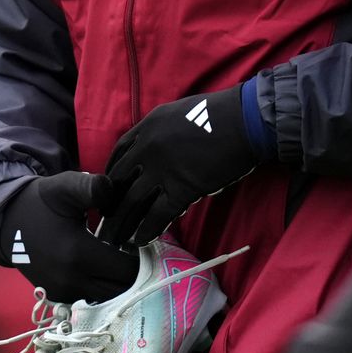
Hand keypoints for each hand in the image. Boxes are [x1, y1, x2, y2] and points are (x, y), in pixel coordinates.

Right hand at [0, 171, 139, 303]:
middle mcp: (71, 280)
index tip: (142, 243)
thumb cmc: (42, 202)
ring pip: (107, 297)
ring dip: (118, 282)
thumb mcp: (66, 186)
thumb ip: (94, 187)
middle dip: (133, 273)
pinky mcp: (58, 296)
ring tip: (120, 259)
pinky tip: (102, 267)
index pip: (126, 269)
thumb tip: (116, 193)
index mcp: (77, 253)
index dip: (141, 258)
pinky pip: (90, 298)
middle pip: (120, 288)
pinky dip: (101, 286)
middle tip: (136, 253)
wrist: (9, 223)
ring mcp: (63, 292)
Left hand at [99, 84, 261, 247]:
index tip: (109, 193)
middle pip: (118, 182)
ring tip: (117, 239)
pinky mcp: (182, 188)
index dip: (110, 178)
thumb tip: (154, 154)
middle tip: (106, 223)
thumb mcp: (178, 113)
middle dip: (110, 206)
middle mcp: (148, 148)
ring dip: (123, 224)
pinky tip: (142, 239)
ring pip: (132, 202)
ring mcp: (163, 169)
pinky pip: (158, 214)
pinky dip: (148, 229)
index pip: (118, 156)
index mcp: (147, 127)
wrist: (245, 121)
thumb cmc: (218, 115)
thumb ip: (160, 133)